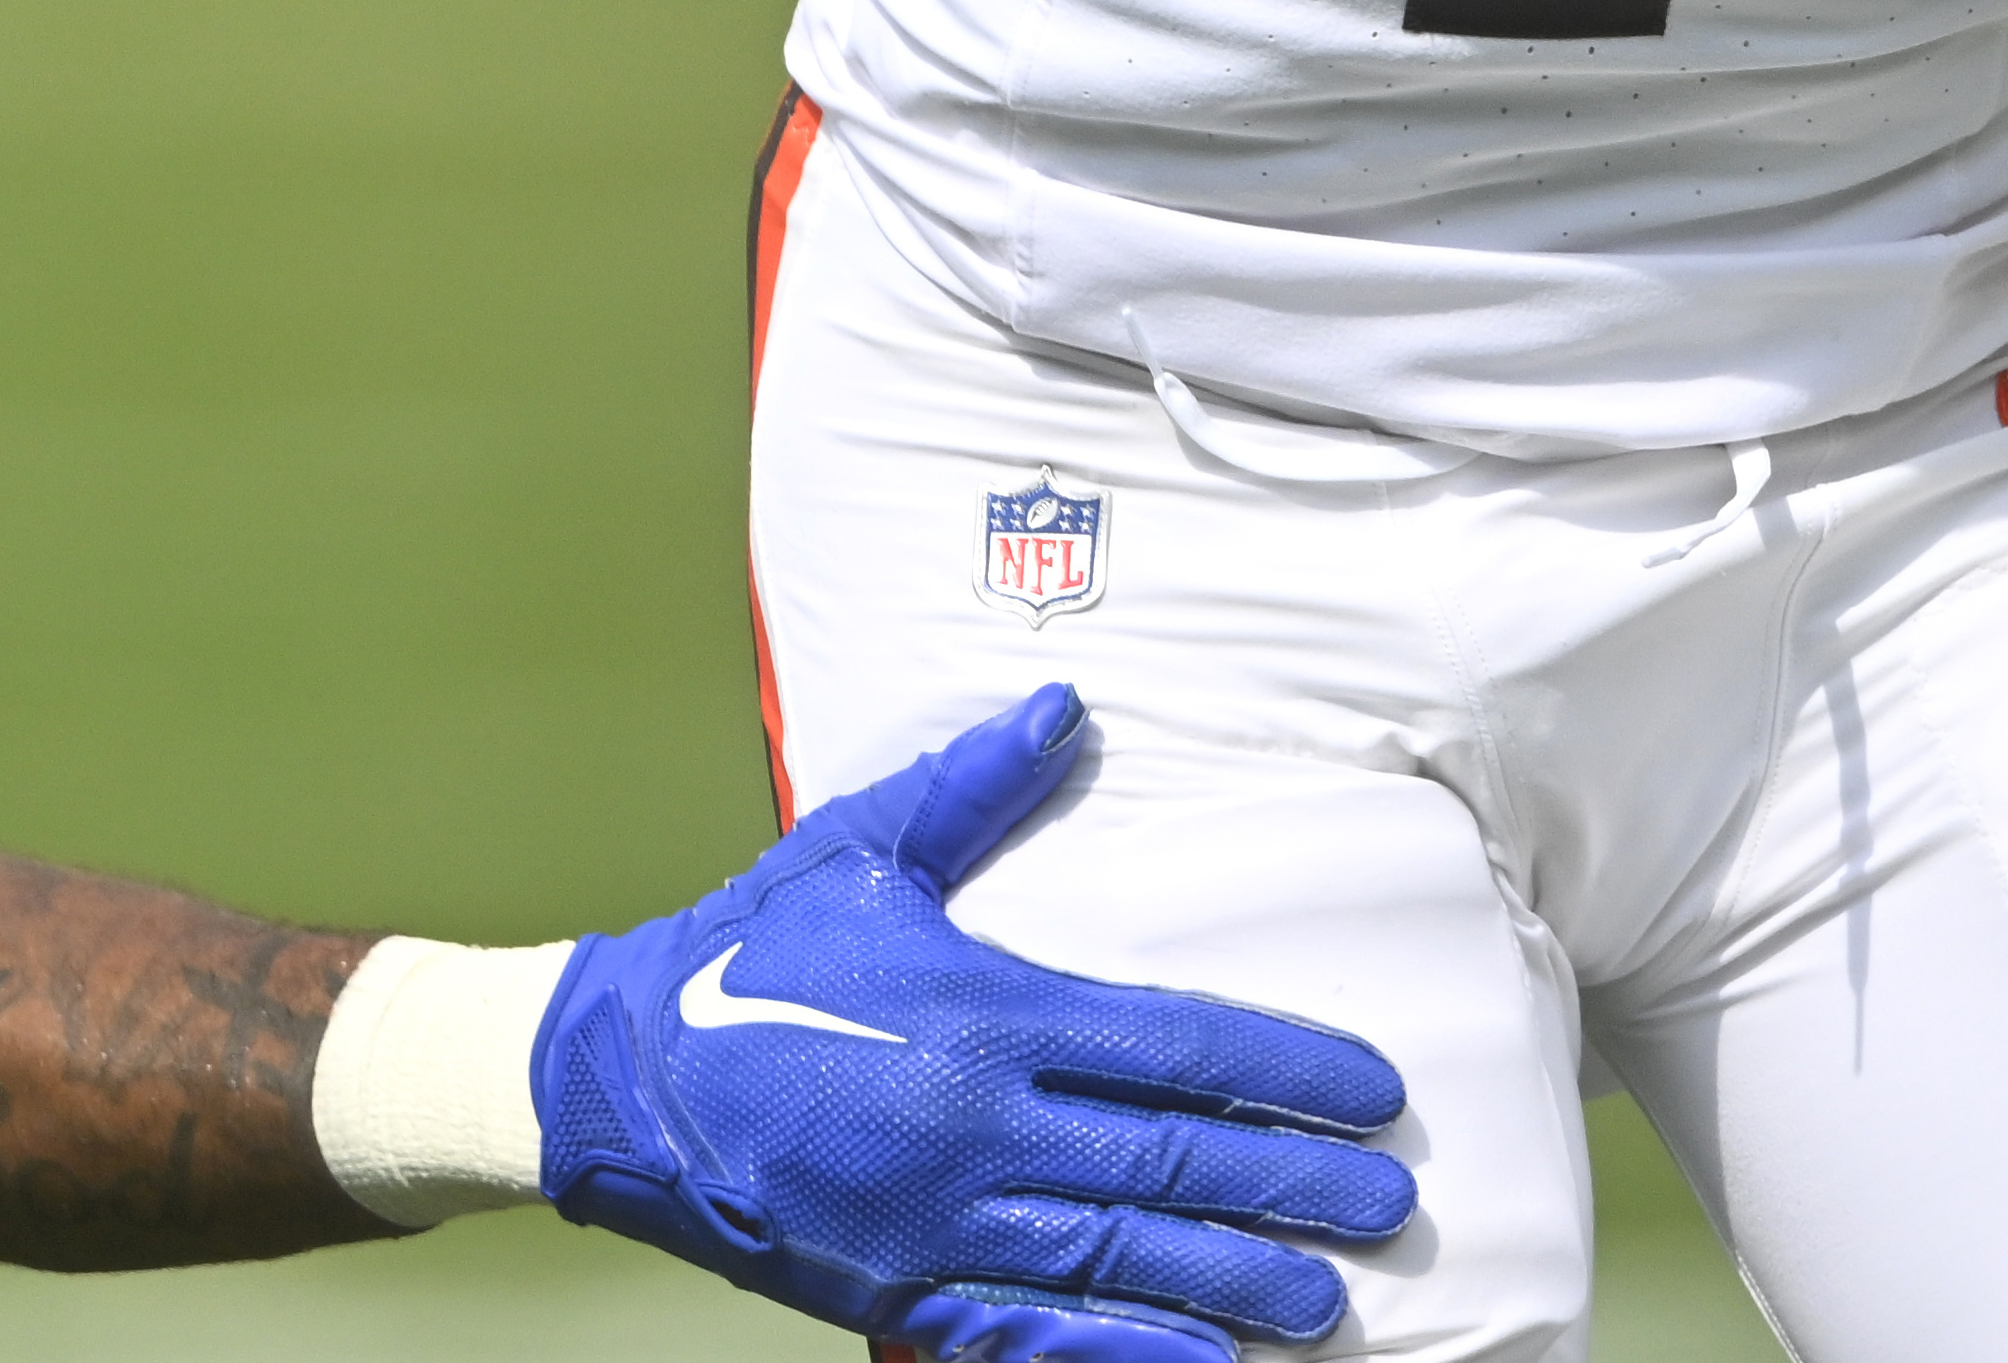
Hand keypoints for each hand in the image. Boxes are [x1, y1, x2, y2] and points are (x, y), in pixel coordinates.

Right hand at [537, 685, 1408, 1356]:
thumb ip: (974, 788)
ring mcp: (951, 1220)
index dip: (1287, 1069)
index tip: (1371, 1090)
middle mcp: (985, 1123)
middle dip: (1295, 1185)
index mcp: (988, 1012)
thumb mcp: (857, 851)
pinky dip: (1132, 1352)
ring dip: (1239, 1281)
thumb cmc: (746, 956)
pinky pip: (1047, 1332)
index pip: (1179, 1046)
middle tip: (1386, 1204)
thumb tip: (1064, 708)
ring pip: (1131, 1258)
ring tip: (1329, 1299)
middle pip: (1177, 1161)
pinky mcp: (912, 1288)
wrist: (622, 1080)